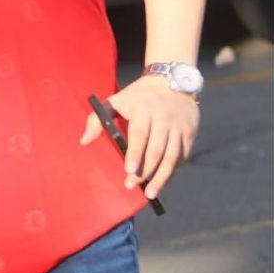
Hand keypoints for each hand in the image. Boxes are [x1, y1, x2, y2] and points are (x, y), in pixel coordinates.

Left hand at [80, 75, 199, 198]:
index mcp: (143, 109)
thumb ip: (97, 120)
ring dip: (161, 178)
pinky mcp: (189, 133)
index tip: (128, 170)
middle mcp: (164, 118)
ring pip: (172, 157)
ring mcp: (179, 127)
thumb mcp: (115, 100)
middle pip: (156, 150)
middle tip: (131, 186)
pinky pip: (181, 157)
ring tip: (150, 193)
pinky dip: (172, 171)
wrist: (170, 80)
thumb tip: (84, 141)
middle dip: (145, 171)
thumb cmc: (136, 96)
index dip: (134, 153)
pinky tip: (162, 181)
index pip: (140, 134)